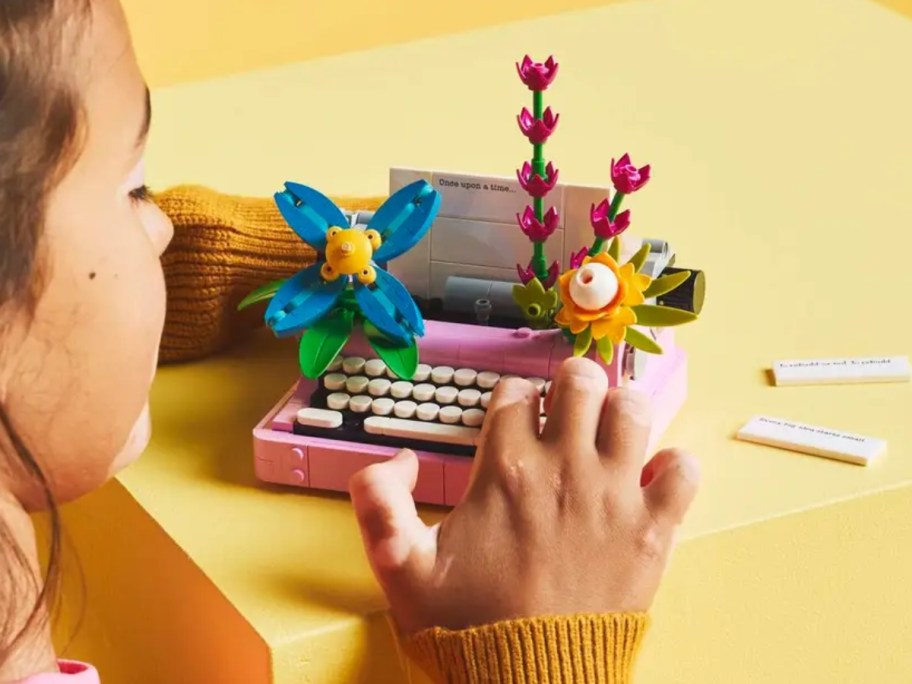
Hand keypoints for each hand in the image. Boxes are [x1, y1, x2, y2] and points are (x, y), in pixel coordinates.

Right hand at [349, 357, 699, 633]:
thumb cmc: (467, 625)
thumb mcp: (400, 567)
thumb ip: (378, 502)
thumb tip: (399, 461)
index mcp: (507, 468)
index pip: (516, 392)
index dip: (513, 397)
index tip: (515, 415)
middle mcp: (565, 469)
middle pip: (580, 381)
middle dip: (570, 385)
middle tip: (566, 406)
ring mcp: (615, 496)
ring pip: (633, 409)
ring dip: (620, 410)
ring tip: (608, 429)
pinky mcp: (653, 531)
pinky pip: (683, 471)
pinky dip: (673, 466)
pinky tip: (650, 478)